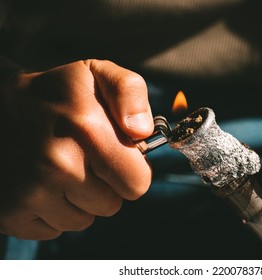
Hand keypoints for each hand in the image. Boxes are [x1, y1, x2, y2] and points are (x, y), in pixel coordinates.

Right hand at [0, 59, 153, 239]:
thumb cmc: (56, 94)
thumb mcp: (97, 74)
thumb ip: (131, 93)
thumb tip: (142, 132)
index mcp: (86, 129)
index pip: (137, 183)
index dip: (133, 171)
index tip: (118, 156)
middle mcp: (58, 164)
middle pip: (112, 205)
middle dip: (107, 186)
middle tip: (87, 160)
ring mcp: (30, 192)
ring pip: (84, 220)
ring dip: (80, 200)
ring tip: (62, 169)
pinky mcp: (10, 213)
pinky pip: (55, 229)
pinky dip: (54, 212)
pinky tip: (43, 183)